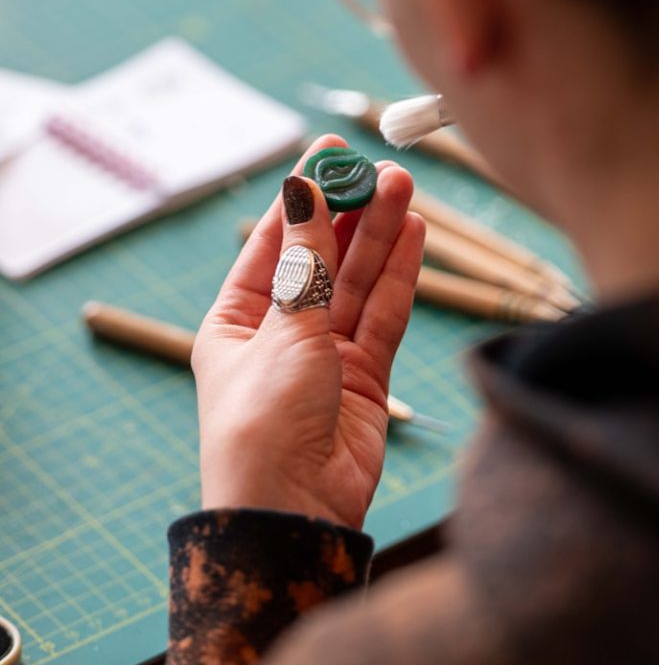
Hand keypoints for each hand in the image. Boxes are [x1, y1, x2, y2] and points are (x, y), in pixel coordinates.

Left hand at [192, 135, 424, 528]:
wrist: (292, 513)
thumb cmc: (263, 422)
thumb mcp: (281, 329)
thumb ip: (306, 262)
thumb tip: (305, 191)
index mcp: (238, 319)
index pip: (275, 241)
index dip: (303, 194)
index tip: (330, 152)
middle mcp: (282, 331)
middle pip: (324, 257)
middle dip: (352, 212)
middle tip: (383, 169)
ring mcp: (327, 353)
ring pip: (359, 281)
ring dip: (381, 236)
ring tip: (405, 189)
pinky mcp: (366, 375)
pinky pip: (385, 314)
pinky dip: (401, 276)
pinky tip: (415, 235)